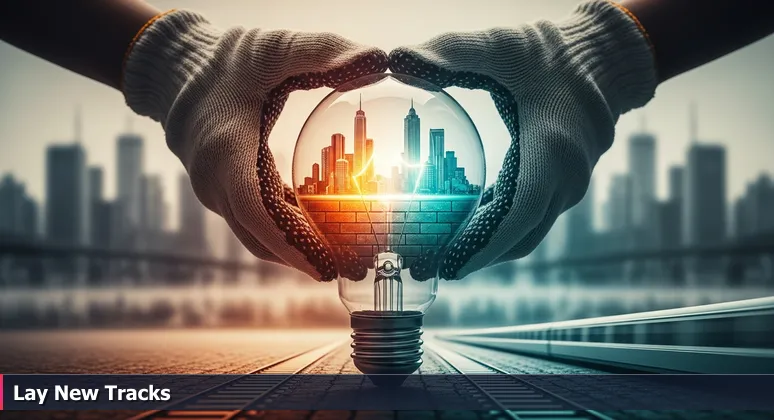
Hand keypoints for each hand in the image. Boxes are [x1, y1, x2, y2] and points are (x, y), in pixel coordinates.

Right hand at [123, 10, 386, 280]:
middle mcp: (217, 183)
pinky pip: (257, 221)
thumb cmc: (226, 61)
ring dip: (299, 249)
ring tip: (347, 257)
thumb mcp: (275, 49)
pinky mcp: (226, 192)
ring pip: (259, 235)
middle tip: (355, 267)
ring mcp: (218, 192)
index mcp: (226, 153)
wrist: (176, 72)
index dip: (293, 244)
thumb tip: (379, 59)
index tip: (326, 267)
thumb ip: (325, 52)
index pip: (258, 213)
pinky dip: (288, 231)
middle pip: (263, 236)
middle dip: (307, 256)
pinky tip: (323, 231)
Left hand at [389, 0, 656, 279]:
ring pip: (526, 230)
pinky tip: (468, 222)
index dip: (484, 246)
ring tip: (443, 252)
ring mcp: (569, 184)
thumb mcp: (501, 47)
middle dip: (477, 255)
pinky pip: (531, 214)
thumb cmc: (557, 52)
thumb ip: (448, 53)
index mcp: (551, 151)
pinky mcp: (563, 181)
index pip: (518, 216)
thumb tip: (397, 60)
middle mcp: (566, 178)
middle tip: (432, 266)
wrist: (608, 57)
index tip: (451, 267)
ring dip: (488, 245)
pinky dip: (501, 225)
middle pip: (519, 235)